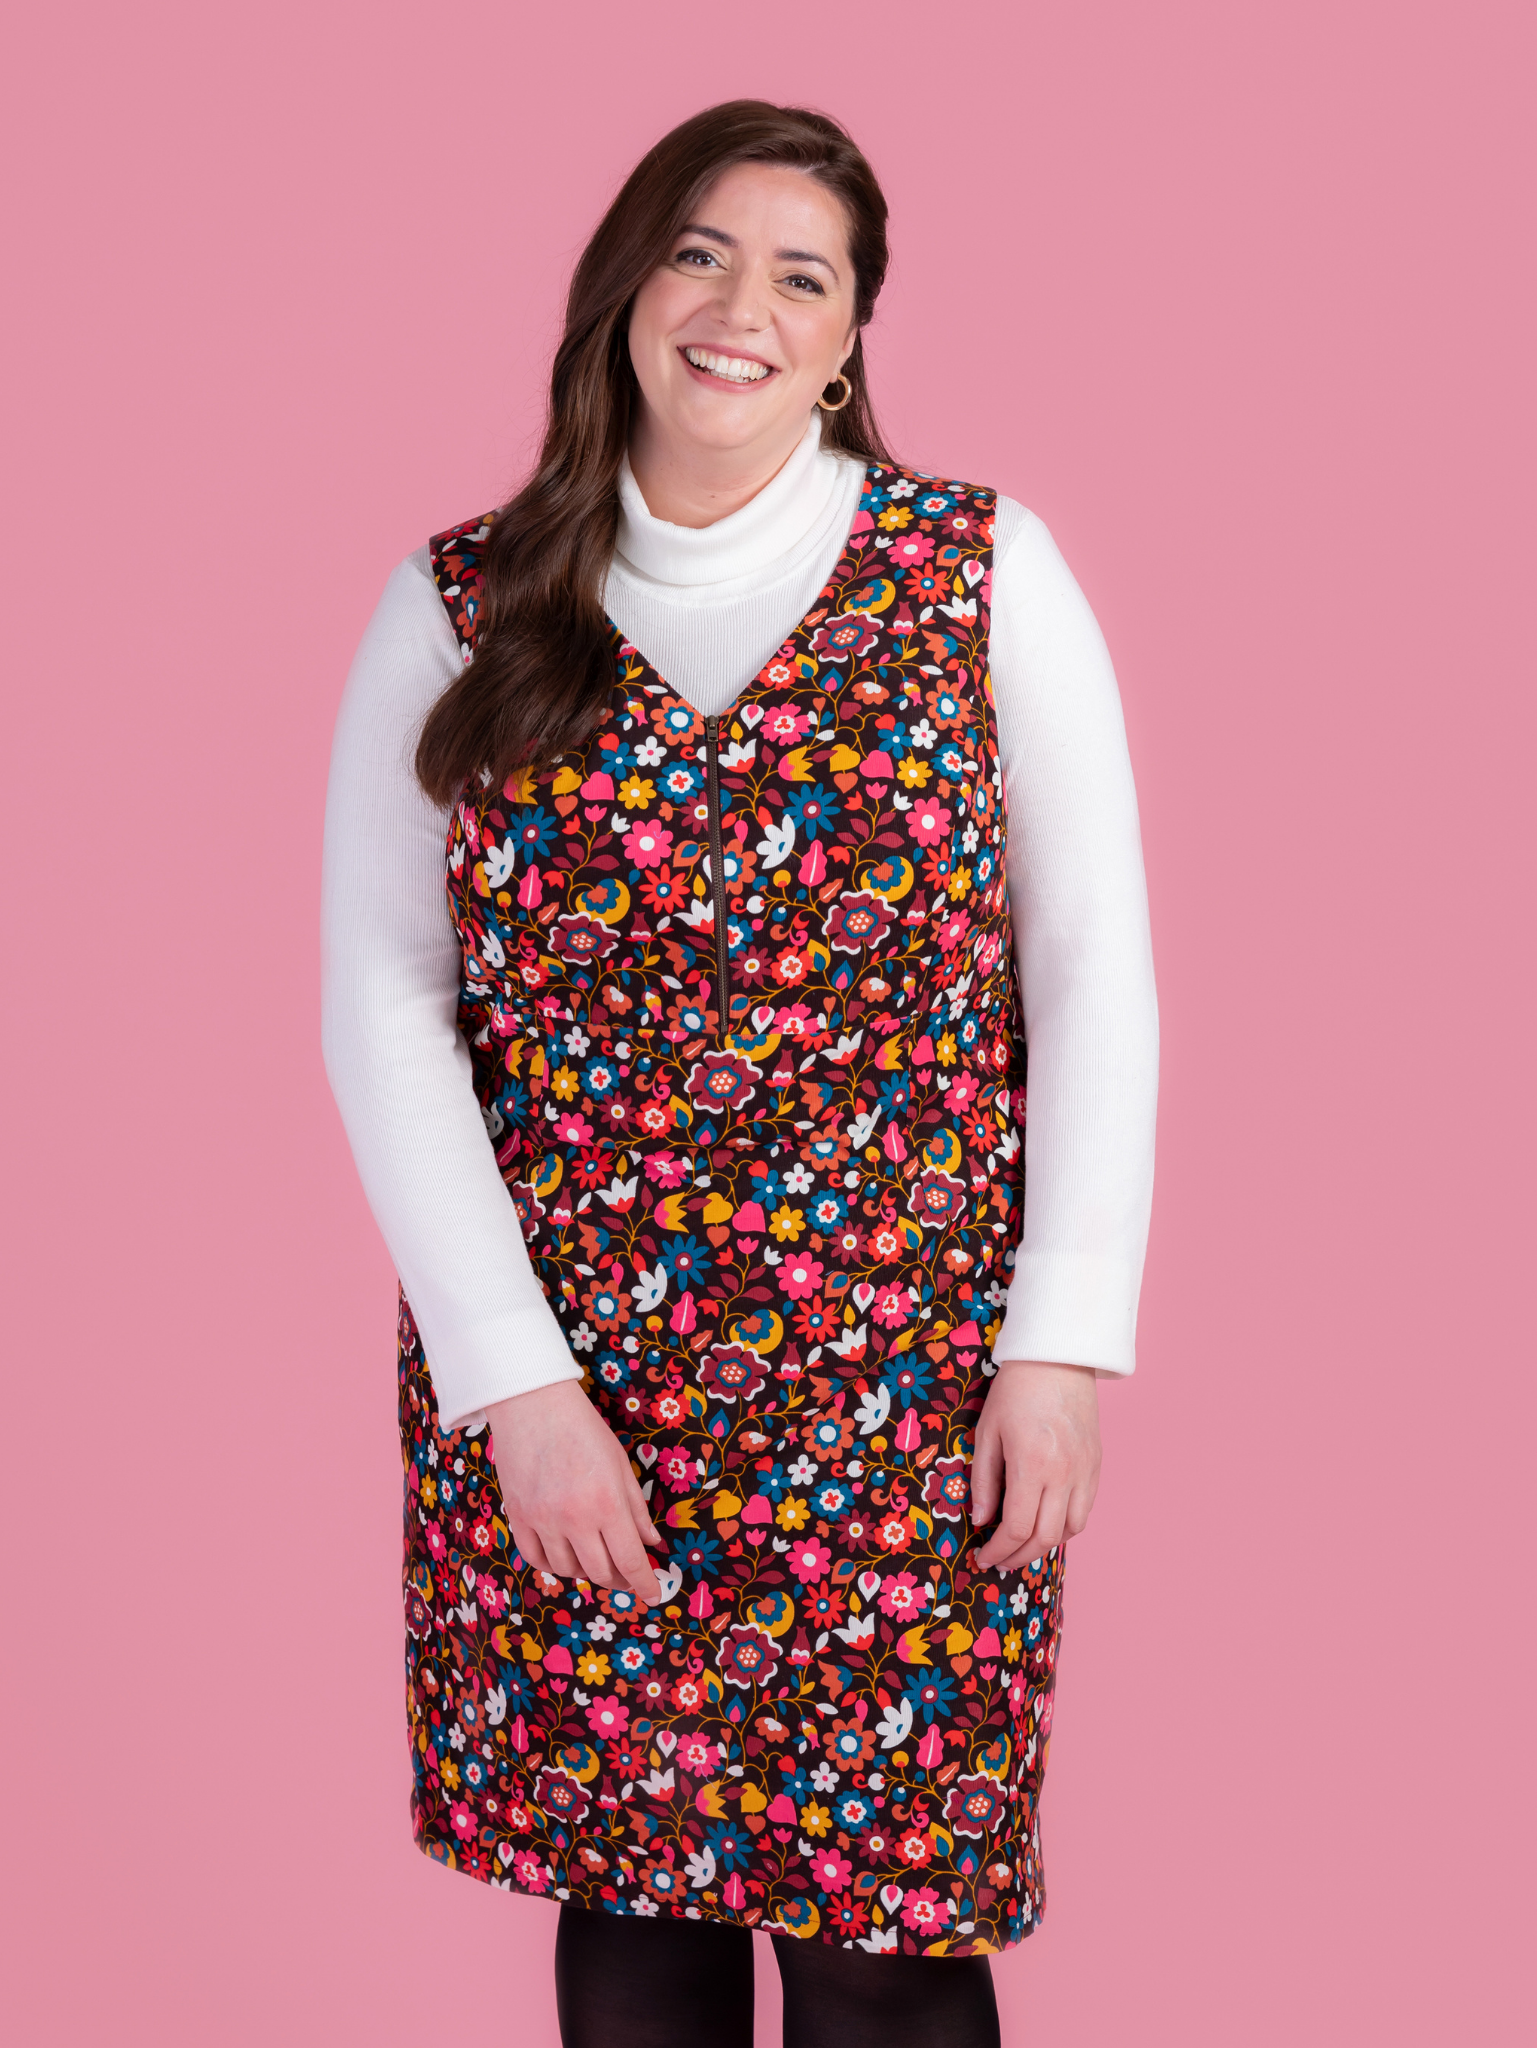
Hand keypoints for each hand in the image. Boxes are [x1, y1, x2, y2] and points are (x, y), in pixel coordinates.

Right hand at [485, 1380, 665, 1605]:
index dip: (643, 1583)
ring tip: (596, 1559)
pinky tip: (564, 1556)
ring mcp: (542, 1520)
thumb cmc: (583, 1429)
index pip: (630, 1559)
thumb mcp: (620, 1464)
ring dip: (586, 1571)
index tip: (652, 1595)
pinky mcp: (518, 1517)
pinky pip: (536, 1558)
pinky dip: (553, 1565)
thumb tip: (650, 1541)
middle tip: (625, 1575)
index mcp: (607, 1503)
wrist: (533, 1405)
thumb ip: (636, 1508)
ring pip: (567, 1569)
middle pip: (599, 1572)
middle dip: (618, 1580)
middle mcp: (574, 1518)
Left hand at [970, 1360, 1101, 1570]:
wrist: (1057, 1358)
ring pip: (1071, 1529)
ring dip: (1046, 1544)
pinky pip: (1085, 1509)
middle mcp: (1065, 1474)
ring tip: (1022, 1545)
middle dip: (1020, 1557)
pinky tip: (1046, 1521)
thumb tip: (981, 1520)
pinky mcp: (1097, 1464)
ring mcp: (1086, 1470)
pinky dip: (1066, 1525)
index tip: (983, 1558)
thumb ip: (985, 1481)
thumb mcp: (988, 1432)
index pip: (1018, 1528)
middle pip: (1046, 1537)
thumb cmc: (1015, 1390)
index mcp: (1033, 1465)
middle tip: (1000, 1560)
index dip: (999, 1550)